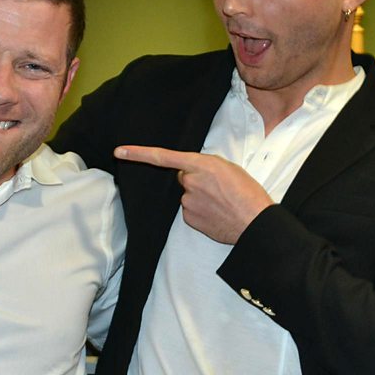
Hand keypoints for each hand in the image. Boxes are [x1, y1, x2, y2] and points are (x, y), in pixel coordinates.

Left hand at [114, 145, 272, 243]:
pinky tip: (217, 213)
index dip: (137, 153)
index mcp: (200, 164)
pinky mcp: (189, 218)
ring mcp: (187, 202)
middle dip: (194, 180)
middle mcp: (190, 182)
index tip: (118, 152)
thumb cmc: (247, 193)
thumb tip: (192, 171)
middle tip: (217, 187)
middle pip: (183, 177)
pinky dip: (201, 211)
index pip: (162, 156)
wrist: (256, 222)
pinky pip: (190, 211)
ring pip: (187, 195)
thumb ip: (205, 166)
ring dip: (200, 196)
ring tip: (222, 202)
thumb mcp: (229, 169)